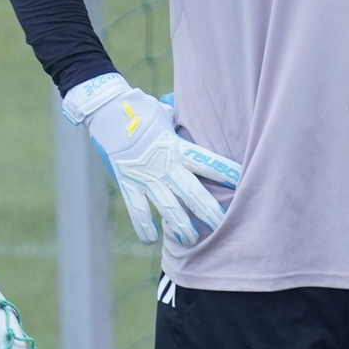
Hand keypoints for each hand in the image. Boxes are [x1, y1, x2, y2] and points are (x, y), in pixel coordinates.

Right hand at [62, 73, 240, 246]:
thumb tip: (191, 116)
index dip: (225, 174)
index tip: (244, 184)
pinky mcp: (127, 182)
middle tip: (223, 226)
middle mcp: (164, 164)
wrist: (105, 109)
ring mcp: (145, 176)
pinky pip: (137, 210)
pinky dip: (143, 226)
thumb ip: (179, 120)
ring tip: (192, 240)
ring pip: (168, 207)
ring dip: (180, 225)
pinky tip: (150, 240)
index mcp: (177, 145)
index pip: (208, 162)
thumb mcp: (164, 112)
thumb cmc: (138, 108)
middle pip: (192, 192)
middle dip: (209, 211)